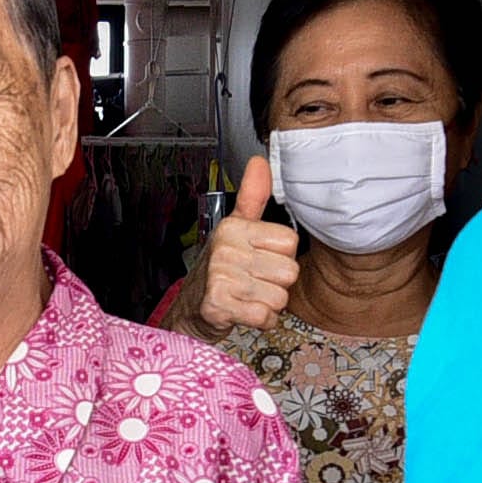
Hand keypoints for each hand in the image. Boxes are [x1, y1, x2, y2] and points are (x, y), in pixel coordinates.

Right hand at [196, 158, 299, 333]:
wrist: (191, 311)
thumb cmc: (219, 271)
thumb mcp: (236, 229)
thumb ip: (253, 196)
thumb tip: (260, 161)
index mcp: (234, 228)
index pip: (290, 242)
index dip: (280, 256)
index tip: (260, 259)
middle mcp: (225, 250)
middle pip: (289, 272)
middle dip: (276, 284)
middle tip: (253, 282)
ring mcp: (220, 278)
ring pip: (280, 297)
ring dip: (268, 304)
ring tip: (247, 297)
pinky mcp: (219, 306)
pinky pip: (265, 317)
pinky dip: (260, 321)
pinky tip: (244, 312)